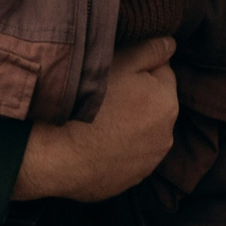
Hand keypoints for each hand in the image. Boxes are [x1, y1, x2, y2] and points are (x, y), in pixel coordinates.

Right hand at [13, 36, 178, 202]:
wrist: (53, 156)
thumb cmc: (84, 104)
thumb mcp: (118, 63)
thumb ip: (150, 49)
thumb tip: (171, 44)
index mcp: (167, 102)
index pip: (162, 73)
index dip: (137, 69)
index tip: (113, 73)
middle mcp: (165, 135)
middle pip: (152, 104)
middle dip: (136, 98)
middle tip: (102, 96)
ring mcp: (148, 162)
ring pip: (140, 132)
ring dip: (127, 125)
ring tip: (95, 121)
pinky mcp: (130, 180)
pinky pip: (126, 156)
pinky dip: (115, 149)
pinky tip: (92, 142)